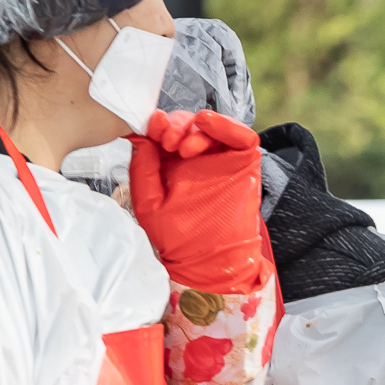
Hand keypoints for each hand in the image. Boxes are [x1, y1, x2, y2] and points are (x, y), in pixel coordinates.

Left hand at [131, 109, 264, 293]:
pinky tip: (207, 124)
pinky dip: (227, 124)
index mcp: (171, 165)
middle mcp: (196, 159)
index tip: (153, 126)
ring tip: (187, 146)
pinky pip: (241, 135)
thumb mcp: (148, 202)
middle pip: (187, 125)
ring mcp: (222, 160)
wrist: (210, 261)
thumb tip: (141, 139)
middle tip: (170, 141)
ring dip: (196, 128)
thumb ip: (142, 170)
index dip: (158, 125)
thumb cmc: (178, 238)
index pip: (165, 133)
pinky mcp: (244, 162)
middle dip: (176, 126)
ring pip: (211, 127)